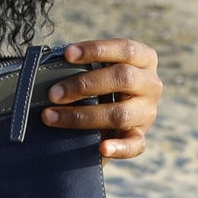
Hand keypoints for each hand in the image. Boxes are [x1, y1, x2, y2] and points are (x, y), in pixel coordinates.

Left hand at [40, 39, 161, 159]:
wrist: (110, 117)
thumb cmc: (99, 83)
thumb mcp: (98, 69)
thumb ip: (83, 65)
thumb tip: (46, 68)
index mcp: (144, 59)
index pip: (125, 49)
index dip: (96, 50)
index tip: (67, 54)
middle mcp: (151, 84)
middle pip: (123, 78)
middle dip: (83, 85)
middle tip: (53, 93)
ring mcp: (147, 112)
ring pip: (120, 113)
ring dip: (81, 116)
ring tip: (51, 117)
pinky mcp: (140, 136)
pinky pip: (134, 145)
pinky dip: (118, 148)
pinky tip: (101, 148)